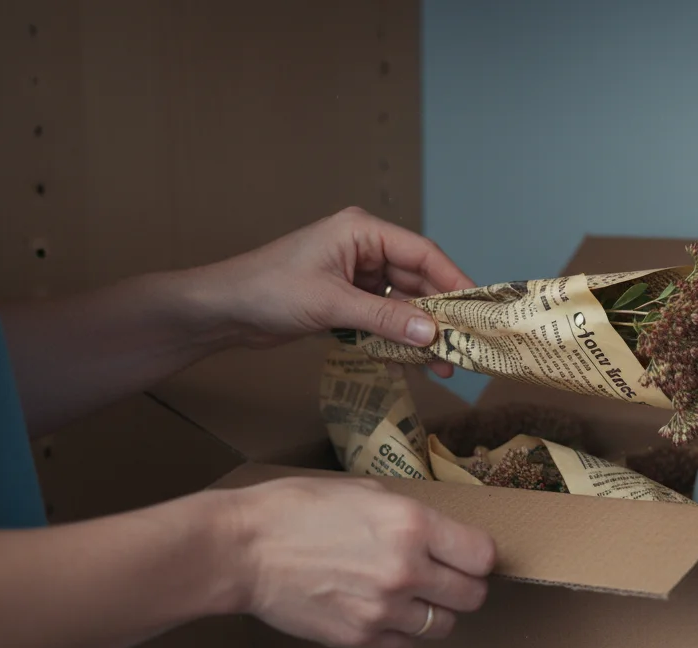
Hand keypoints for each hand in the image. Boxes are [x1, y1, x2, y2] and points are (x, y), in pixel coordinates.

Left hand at [193, 207, 473, 376]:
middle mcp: (363, 249)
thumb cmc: (267, 290)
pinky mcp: (345, 300)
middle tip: (461, 347)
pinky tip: (408, 363)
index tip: (476, 310)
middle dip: (438, 316)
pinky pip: (383, 318)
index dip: (454, 281)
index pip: (422, 253)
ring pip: (402, 304)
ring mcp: (355, 275)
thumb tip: (431, 336)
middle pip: (416, 281)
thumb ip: (384, 319)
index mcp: (362, 232)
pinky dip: (395, 339)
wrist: (222, 310)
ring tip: (441, 365)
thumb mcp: (331, 304)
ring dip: (419, 333)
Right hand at [229, 476, 495, 647]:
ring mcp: (383, 609)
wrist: (242, 549)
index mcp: (413, 525)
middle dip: (463, 585)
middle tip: (443, 577)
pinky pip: (405, 645)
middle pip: (472, 596)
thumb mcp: (365, 492)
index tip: (466, 555)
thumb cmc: (298, 509)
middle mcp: (406, 570)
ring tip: (410, 595)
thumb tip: (443, 534)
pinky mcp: (359, 638)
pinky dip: (401, 632)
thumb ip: (412, 515)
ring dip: (434, 611)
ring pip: (443, 626)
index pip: (483, 556)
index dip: (477, 555)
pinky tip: (382, 612)